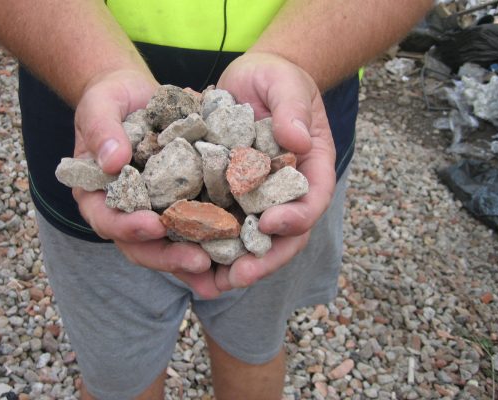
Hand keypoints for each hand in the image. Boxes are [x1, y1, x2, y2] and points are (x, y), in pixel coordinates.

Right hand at [72, 69, 220, 298]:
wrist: (136, 97)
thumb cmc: (111, 100)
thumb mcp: (100, 106)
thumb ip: (102, 130)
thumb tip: (112, 161)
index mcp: (97, 194)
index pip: (106, 219)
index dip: (128, 226)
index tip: (154, 225)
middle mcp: (124, 211)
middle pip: (141, 245)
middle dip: (168, 256)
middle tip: (198, 262)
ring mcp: (152, 211)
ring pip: (169, 245)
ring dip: (192, 260)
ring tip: (220, 267)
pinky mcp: (179, 205)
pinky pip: (193, 228)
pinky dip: (210, 242)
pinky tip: (235, 251)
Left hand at [214, 52, 336, 289]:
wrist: (250, 82)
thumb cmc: (276, 79)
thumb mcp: (287, 84)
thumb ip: (292, 109)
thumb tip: (296, 140)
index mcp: (310, 170)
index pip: (311, 201)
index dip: (295, 218)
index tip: (269, 224)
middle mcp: (285, 193)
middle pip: (283, 235)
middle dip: (263, 259)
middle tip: (240, 275)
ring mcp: (257, 199)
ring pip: (250, 241)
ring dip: (232, 265)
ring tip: (209, 284)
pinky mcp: (227, 197)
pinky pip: (219, 225)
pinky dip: (206, 244)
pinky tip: (186, 258)